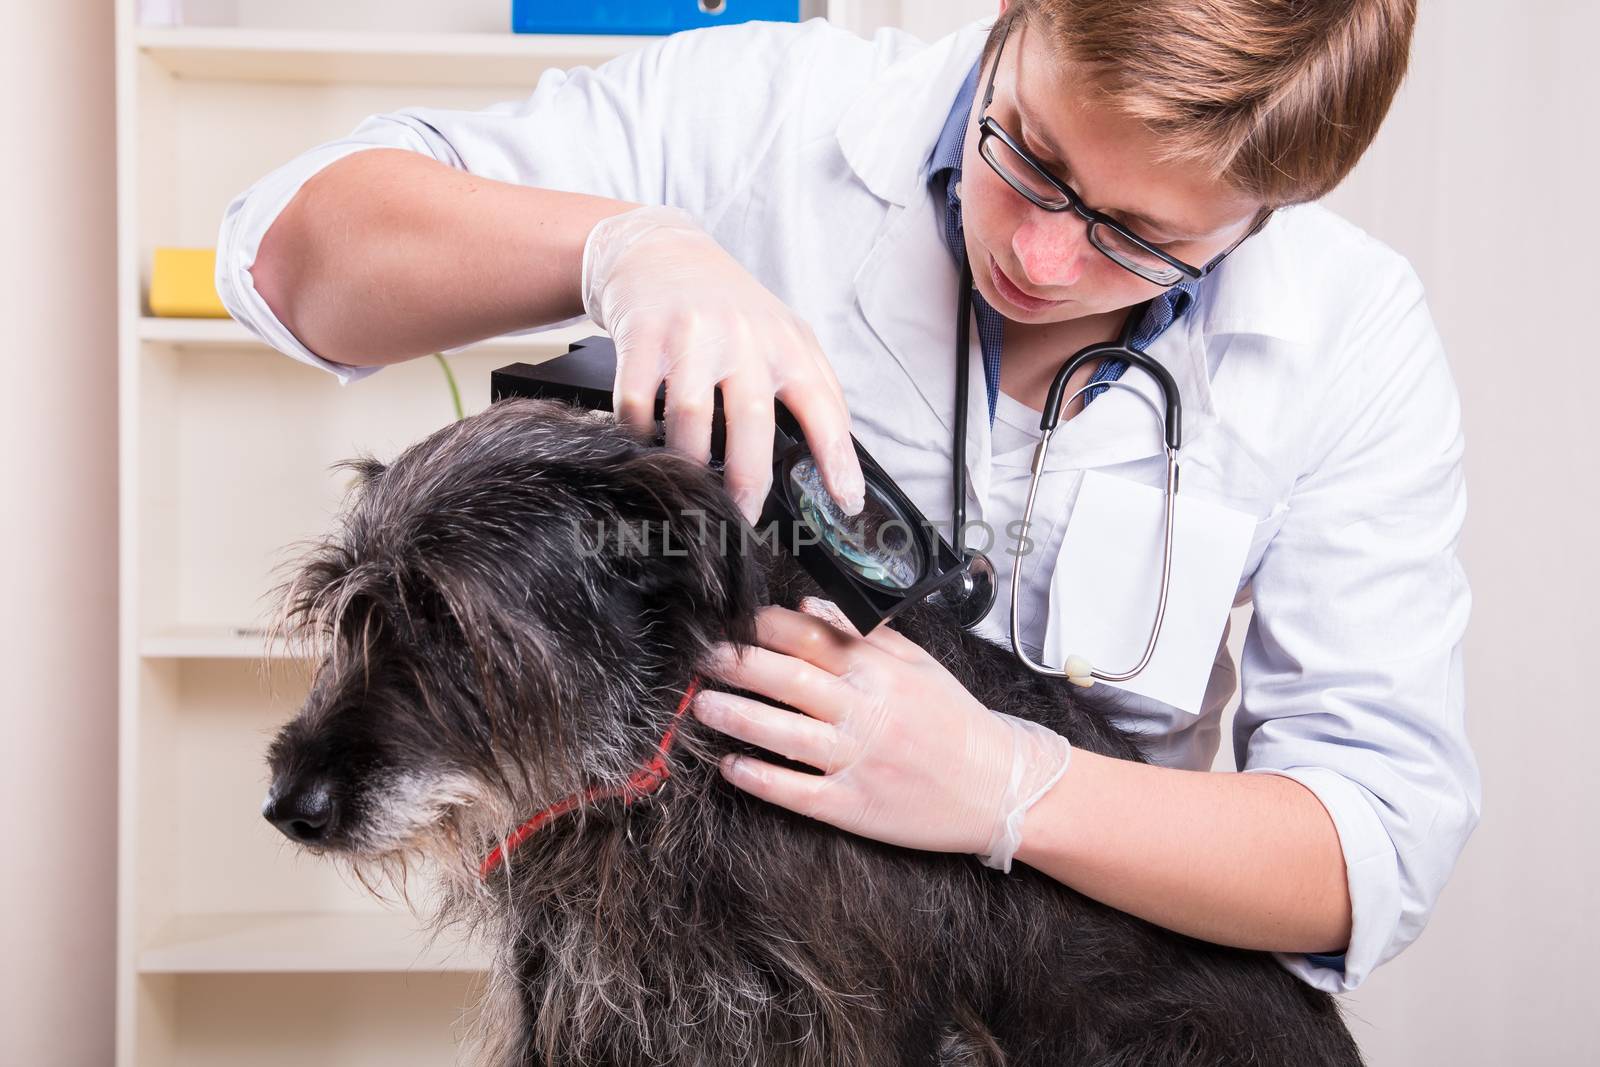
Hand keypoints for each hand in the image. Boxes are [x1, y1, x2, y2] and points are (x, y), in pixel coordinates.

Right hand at [581, 204, 865, 523]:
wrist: (660, 251)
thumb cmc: (727, 305)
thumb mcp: (782, 334)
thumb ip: (812, 388)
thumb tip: (837, 463)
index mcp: (786, 343)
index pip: (823, 407)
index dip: (838, 459)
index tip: (845, 502)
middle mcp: (742, 336)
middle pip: (750, 422)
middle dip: (747, 481)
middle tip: (742, 518)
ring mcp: (690, 334)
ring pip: (688, 417)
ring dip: (687, 463)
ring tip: (688, 483)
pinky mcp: (641, 335)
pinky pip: (637, 403)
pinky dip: (638, 433)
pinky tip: (645, 440)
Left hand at [692, 598, 1072, 871]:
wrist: (1000, 787)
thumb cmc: (955, 721)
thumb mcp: (917, 665)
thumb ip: (863, 633)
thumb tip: (808, 606)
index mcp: (880, 671)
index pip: (810, 637)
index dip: (764, 627)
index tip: (731, 620)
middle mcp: (866, 710)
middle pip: (789, 678)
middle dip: (739, 665)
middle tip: (701, 657)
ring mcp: (859, 759)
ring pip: (786, 732)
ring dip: (737, 716)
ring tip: (701, 706)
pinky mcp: (855, 805)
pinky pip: (797, 790)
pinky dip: (761, 778)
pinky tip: (731, 767)